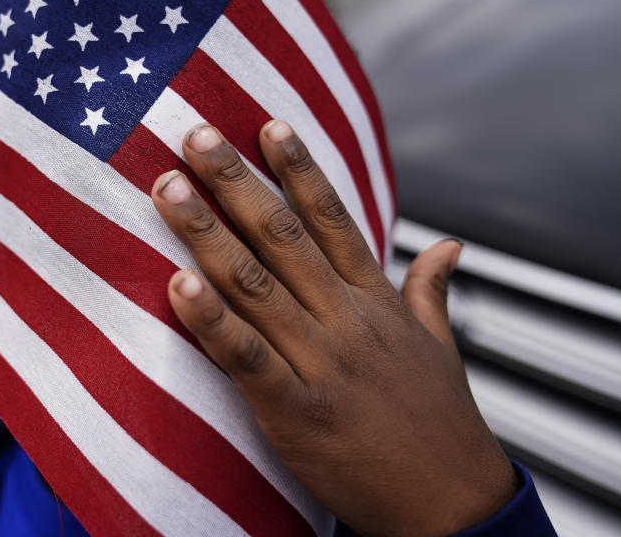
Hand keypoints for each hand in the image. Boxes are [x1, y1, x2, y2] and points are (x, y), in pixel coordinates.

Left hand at [151, 121, 517, 536]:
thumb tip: (450, 244)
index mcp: (374, 301)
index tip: (268, 123)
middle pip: (283, 236)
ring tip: (169, 189)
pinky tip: (177, 284)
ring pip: (255, 284)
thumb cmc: (439, 421)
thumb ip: (431, 290)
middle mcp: (345, 320)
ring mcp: (321, 363)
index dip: (300, 168)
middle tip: (195, 135)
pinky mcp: (297, 410)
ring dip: (207, 234)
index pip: (332, 219)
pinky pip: (246, 357)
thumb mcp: (438, 346)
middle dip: (236, 182)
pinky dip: (211, 321)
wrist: (452, 506)